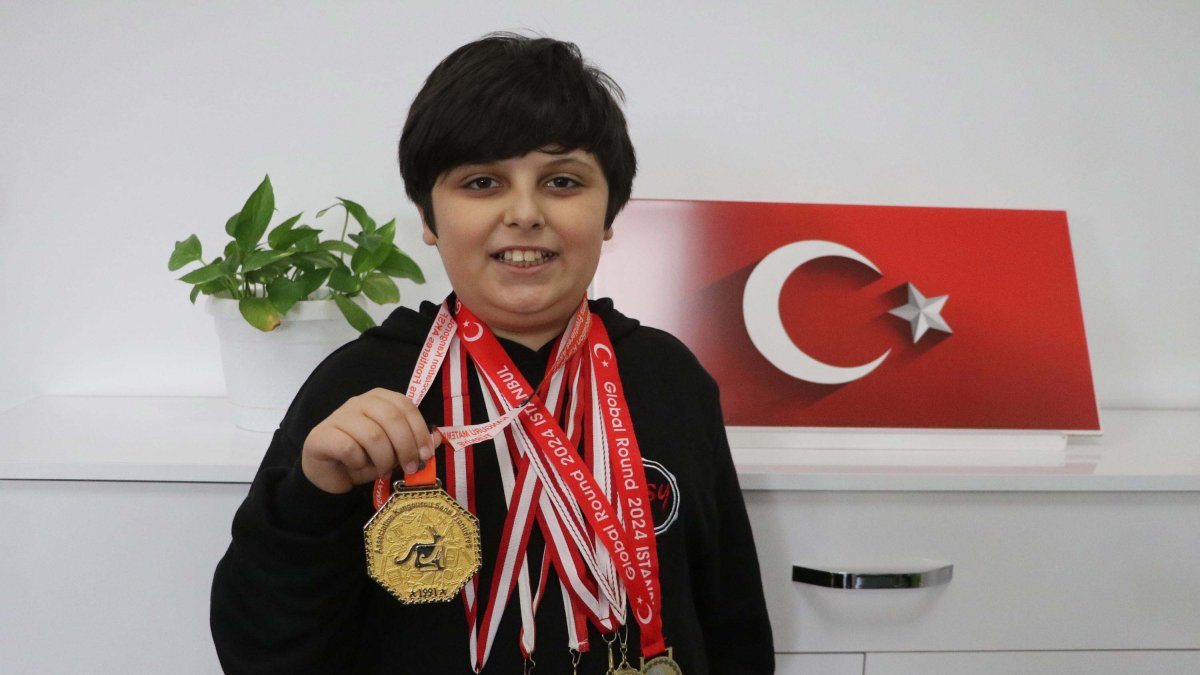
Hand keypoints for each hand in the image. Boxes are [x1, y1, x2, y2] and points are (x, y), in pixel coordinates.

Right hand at [301, 388, 441, 494]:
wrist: (329, 472)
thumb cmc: (364, 457)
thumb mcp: (394, 451)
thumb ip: (415, 442)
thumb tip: (437, 440)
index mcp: (380, 399)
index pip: (406, 406)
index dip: (419, 430)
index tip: (426, 454)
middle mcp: (359, 402)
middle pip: (392, 418)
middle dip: (406, 447)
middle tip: (409, 468)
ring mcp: (339, 416)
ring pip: (372, 435)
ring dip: (383, 459)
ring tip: (383, 471)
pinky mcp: (322, 435)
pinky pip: (349, 448)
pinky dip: (359, 462)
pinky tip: (357, 466)